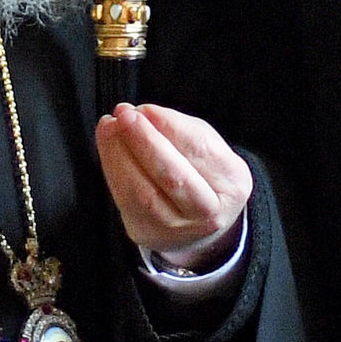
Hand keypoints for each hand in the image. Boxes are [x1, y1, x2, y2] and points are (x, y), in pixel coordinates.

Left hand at [95, 103, 250, 267]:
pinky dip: (112, 167)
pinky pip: (124, 199)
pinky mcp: (146, 232)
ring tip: (110, 126)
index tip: (145, 109)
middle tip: (125, 115)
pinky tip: (109, 146)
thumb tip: (141, 113)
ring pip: (142, 192)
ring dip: (120, 153)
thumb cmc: (202, 174)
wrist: (198, 222)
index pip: (201, 151)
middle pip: (173, 178)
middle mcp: (208, 213)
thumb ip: (178, 129)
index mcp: (232, 184)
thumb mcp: (205, 146)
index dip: (170, 127)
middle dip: (145, 142)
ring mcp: (175, 229)